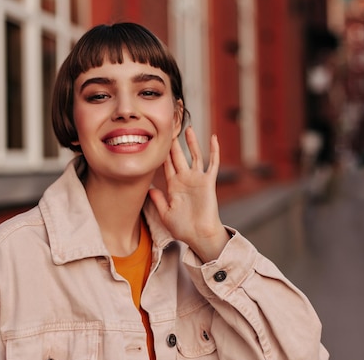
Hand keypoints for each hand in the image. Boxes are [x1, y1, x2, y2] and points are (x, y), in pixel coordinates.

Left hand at [148, 126, 229, 261]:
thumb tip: (149, 188)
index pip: (166, 165)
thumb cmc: (183, 228)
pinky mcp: (209, 182)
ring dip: (191, 143)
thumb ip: (158, 200)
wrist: (200, 236)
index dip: (161, 153)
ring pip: (194, 156)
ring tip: (187, 128)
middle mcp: (185, 180)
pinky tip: (213, 138)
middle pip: (178, 157)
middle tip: (168, 127)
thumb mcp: (165, 214)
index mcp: (173, 186)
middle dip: (173, 143)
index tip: (155, 139)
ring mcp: (197, 179)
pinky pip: (213, 163)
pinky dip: (214, 151)